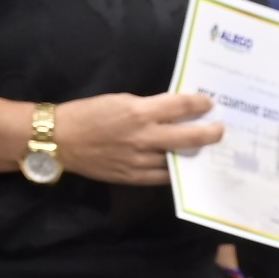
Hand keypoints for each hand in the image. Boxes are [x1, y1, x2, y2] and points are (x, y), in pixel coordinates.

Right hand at [52, 92, 222, 185]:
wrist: (59, 140)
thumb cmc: (87, 113)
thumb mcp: (119, 100)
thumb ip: (147, 106)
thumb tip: (171, 111)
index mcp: (140, 112)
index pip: (181, 106)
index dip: (200, 104)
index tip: (209, 104)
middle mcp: (145, 137)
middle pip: (190, 136)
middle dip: (210, 132)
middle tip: (220, 130)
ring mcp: (141, 160)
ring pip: (179, 158)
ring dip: (194, 152)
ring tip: (203, 148)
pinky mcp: (134, 177)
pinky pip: (164, 176)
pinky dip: (175, 170)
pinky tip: (181, 165)